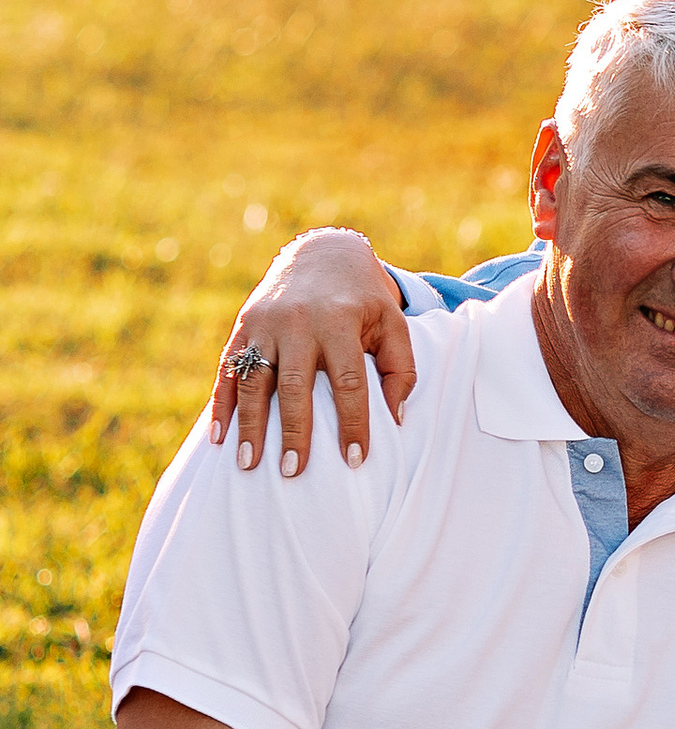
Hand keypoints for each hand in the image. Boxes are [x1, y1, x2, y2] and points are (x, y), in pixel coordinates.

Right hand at [207, 229, 414, 475]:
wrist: (324, 254)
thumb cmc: (365, 302)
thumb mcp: (393, 324)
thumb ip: (401, 369)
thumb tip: (395, 418)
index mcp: (340, 321)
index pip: (349, 382)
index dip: (353, 423)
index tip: (356, 460)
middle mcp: (299, 321)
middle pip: (295, 385)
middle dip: (294, 431)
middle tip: (294, 473)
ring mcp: (265, 323)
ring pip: (255, 379)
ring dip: (250, 424)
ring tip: (248, 464)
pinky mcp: (243, 325)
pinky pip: (228, 369)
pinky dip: (222, 404)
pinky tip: (219, 437)